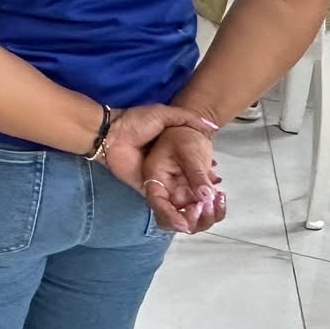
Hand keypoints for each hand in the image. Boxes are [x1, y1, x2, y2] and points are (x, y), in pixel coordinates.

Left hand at [99, 103, 218, 201]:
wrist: (111, 134)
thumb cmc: (136, 122)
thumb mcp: (164, 114)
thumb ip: (188, 119)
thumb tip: (213, 127)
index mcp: (174, 151)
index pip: (195, 166)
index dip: (207, 173)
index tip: (218, 177)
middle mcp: (169, 168)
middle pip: (190, 184)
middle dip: (204, 191)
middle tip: (216, 195)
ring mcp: (160, 181)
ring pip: (181, 198)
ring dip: (195, 204)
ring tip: (209, 206)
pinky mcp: (150, 191)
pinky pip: (165, 205)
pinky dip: (177, 211)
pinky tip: (192, 214)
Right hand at [140, 125, 226, 233]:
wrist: (190, 133)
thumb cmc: (183, 137)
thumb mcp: (189, 152)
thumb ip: (196, 174)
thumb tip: (205, 197)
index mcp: (155, 179)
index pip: (158, 204)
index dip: (170, 217)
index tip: (186, 224)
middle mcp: (165, 192)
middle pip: (173, 220)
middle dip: (193, 220)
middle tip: (208, 204)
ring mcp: (179, 197)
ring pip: (191, 221)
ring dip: (208, 217)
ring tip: (219, 197)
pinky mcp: (192, 198)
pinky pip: (203, 214)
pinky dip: (215, 211)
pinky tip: (221, 196)